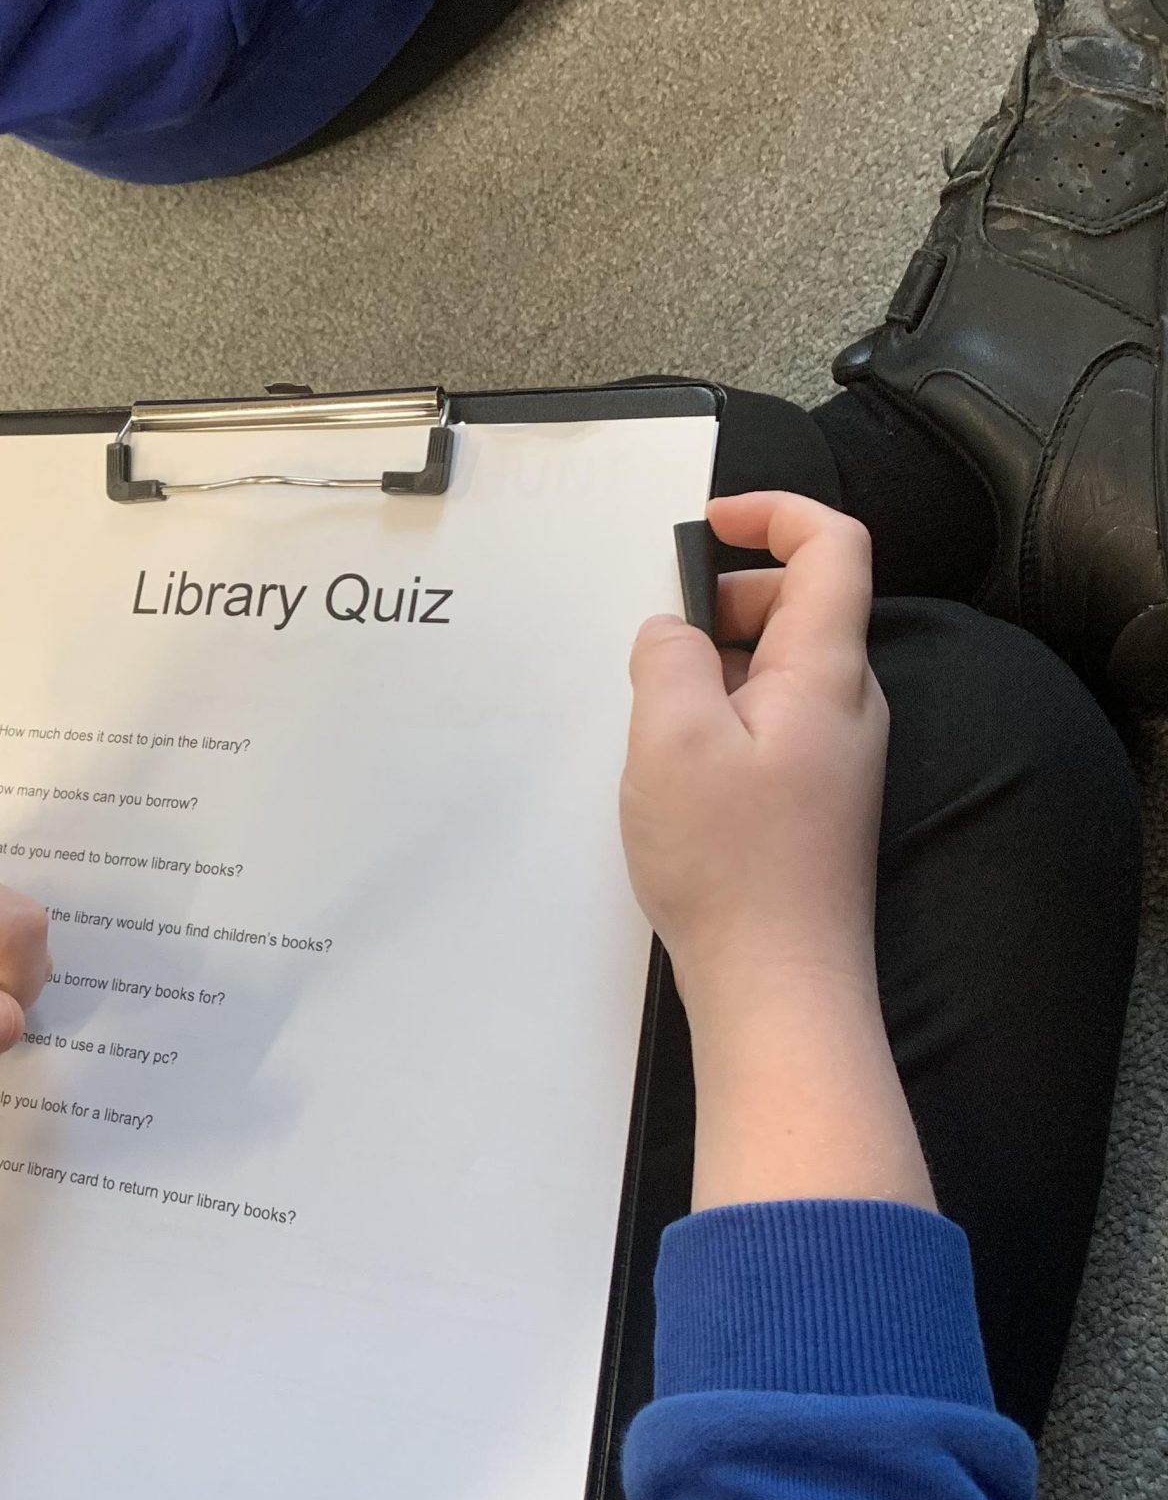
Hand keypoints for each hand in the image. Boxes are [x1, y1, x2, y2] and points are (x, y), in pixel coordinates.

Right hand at [621, 492, 933, 1211]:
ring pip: (775, 668)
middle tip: (657, 635)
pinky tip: (672, 769)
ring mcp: (835, 756)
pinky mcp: (812, 801)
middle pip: (801, 604)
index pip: (833, 546)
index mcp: (824, 671)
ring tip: (653, 715)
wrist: (780, 987)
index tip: (709, 522)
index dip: (774, 513)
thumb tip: (668, 631)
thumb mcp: (669, 738)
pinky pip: (767, 724)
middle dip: (723, 596)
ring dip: (711, 664)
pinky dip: (717, 717)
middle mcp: (846, 705)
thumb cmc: (733, 869)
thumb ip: (666, 657)